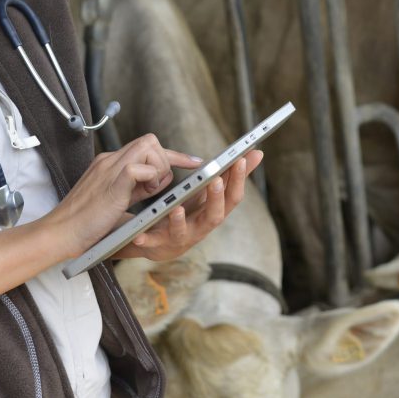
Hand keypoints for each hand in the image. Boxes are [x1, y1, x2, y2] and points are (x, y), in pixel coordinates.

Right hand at [48, 133, 202, 257]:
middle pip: (150, 140)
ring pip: (148, 146)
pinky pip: (139, 167)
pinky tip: (142, 195)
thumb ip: (134, 189)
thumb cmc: (86, 223)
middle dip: (165, 161)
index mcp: (111, 164)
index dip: (172, 155)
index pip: (147, 147)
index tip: (193, 162)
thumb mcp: (116, 201)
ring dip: (158, 170)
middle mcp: (110, 160)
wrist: (60, 233)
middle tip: (158, 187)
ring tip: (148, 193)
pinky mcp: (111, 182)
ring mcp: (110, 168)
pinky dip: (149, 179)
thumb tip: (156, 185)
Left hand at [112, 149, 262, 261]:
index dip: (239, 180)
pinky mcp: (159, 245)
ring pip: (184, 232)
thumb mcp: (210, 193)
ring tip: (177, 208)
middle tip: (215, 180)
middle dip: (216, 199)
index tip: (240, 159)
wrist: (161, 242)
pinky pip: (153, 243)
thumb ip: (232, 176)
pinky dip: (147, 239)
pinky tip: (140, 234)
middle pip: (214, 216)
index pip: (232, 198)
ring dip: (181, 221)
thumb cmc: (190, 213)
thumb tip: (257, 153)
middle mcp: (201, 228)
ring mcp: (181, 238)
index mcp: (214, 212)